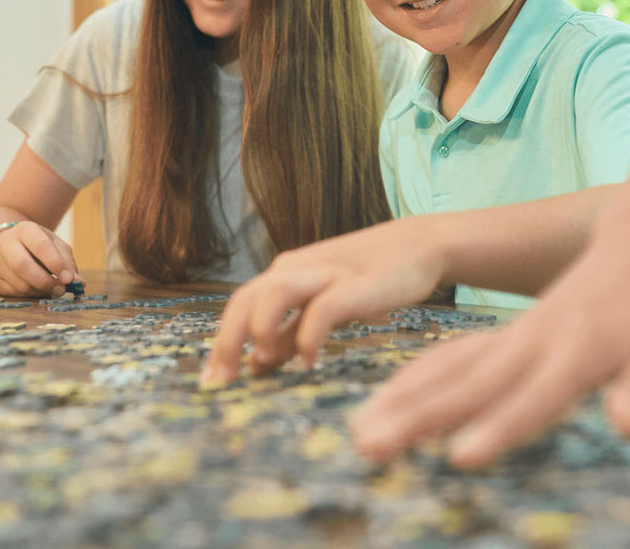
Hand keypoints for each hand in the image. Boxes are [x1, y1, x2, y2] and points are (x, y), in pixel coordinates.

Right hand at [0, 220, 81, 297]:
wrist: (7, 244)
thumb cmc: (37, 244)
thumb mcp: (54, 244)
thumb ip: (67, 261)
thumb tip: (79, 282)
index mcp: (25, 230)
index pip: (40, 246)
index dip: (56, 263)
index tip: (69, 278)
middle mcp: (6, 244)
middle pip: (22, 265)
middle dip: (45, 281)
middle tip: (61, 290)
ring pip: (18, 283)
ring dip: (40, 291)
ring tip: (54, 291)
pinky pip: (13, 293)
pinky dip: (30, 295)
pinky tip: (40, 291)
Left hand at [202, 217, 443, 384]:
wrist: (418, 246)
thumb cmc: (368, 280)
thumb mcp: (322, 306)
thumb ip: (290, 332)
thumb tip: (256, 365)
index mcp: (286, 273)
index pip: (239, 305)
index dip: (221, 343)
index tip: (211, 383)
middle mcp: (298, 269)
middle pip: (246, 299)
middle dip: (227, 341)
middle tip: (220, 383)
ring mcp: (326, 273)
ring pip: (275, 292)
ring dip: (261, 328)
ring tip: (263, 364)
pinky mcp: (355, 283)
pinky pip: (322, 308)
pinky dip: (309, 336)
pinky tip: (309, 362)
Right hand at [350, 197, 629, 467]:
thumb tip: (629, 425)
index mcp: (581, 347)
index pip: (536, 396)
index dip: (501, 427)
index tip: (461, 457)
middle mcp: (537, 340)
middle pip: (472, 382)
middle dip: (420, 417)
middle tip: (368, 444)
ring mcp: (518, 334)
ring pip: (452, 367)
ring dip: (405, 399)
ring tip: (361, 431)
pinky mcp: (511, 333)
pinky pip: (455, 355)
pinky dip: (420, 377)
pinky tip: (391, 399)